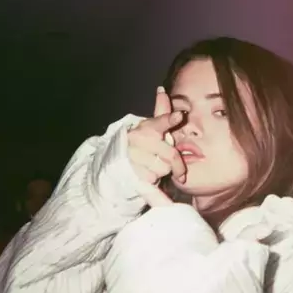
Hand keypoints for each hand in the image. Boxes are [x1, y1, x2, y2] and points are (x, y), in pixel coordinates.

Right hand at [127, 87, 185, 205]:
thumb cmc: (138, 146)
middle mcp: (136, 143)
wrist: (113, 167)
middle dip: (172, 162)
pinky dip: (159, 197)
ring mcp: (132, 161)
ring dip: (161, 173)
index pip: (159, 124)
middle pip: (169, 154)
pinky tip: (167, 202)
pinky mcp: (131, 179)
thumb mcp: (148, 129)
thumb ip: (160, 113)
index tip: (179, 116)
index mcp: (144, 129)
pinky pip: (151, 186)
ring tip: (152, 169)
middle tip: (167, 163)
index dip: (169, 120)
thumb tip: (162, 90)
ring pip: (162, 170)